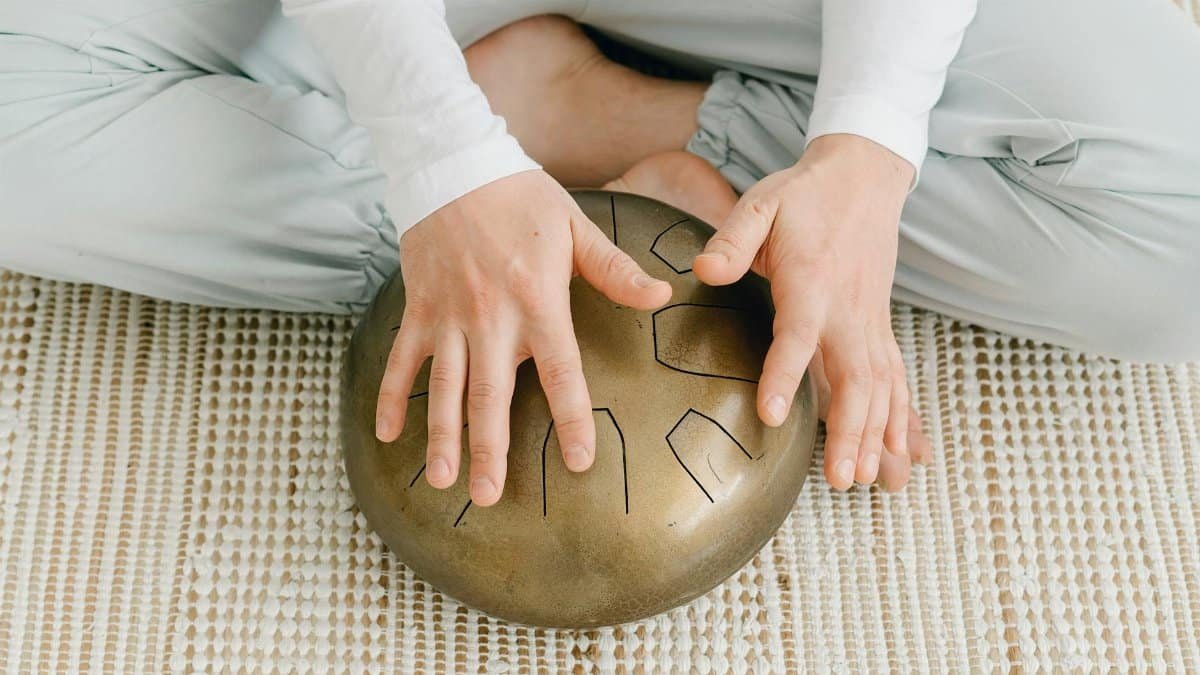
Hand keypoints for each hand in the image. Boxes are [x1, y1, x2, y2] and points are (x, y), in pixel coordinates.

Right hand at [375, 170, 671, 505]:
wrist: (452, 162)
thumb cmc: (521, 196)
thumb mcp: (575, 228)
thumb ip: (615, 270)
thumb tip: (662, 295)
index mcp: (537, 302)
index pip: (560, 373)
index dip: (571, 419)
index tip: (578, 462)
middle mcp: (491, 318)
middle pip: (491, 396)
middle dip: (489, 450)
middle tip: (488, 498)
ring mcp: (448, 316)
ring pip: (444, 388)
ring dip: (441, 436)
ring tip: (441, 480)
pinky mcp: (418, 308)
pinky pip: (401, 360)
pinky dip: (392, 397)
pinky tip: (388, 434)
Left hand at [693, 134, 919, 490]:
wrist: (863, 176)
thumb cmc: (803, 194)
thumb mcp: (760, 203)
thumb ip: (732, 239)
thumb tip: (703, 269)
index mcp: (811, 280)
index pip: (798, 334)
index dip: (785, 375)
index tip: (771, 415)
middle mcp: (848, 309)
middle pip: (855, 377)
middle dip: (851, 431)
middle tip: (841, 480)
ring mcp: (870, 320)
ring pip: (881, 386)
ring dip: (878, 435)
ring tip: (873, 483)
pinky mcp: (879, 325)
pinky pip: (896, 378)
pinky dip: (902, 419)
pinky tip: (905, 456)